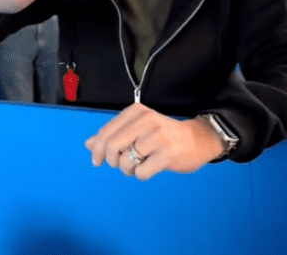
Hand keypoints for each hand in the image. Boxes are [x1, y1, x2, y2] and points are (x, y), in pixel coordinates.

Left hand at [84, 104, 223, 180]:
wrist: (199, 139)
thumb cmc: (164, 134)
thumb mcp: (138, 128)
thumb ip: (114, 134)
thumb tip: (88, 144)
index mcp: (136, 112)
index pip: (106, 132)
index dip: (96, 149)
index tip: (97, 161)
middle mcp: (145, 121)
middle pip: (111, 146)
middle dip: (111, 160)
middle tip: (119, 164)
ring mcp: (157, 138)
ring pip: (125, 161)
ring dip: (128, 169)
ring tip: (139, 165)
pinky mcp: (166, 155)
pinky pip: (141, 172)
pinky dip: (141, 175)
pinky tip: (150, 168)